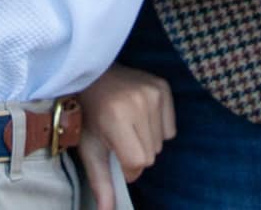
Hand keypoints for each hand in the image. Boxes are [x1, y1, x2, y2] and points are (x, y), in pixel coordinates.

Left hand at [78, 65, 173, 205]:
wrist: (94, 76)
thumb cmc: (89, 115)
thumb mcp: (90, 149)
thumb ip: (101, 183)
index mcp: (116, 117)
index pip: (137, 162)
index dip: (127, 167)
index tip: (115, 155)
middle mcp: (138, 102)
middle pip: (150, 155)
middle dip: (136, 155)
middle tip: (119, 138)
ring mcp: (153, 93)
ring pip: (161, 143)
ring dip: (146, 143)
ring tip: (128, 126)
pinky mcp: (163, 87)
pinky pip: (170, 127)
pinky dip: (158, 129)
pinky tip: (141, 116)